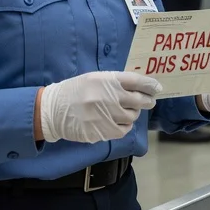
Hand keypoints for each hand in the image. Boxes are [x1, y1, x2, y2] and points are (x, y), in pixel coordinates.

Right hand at [40, 72, 158, 143]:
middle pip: (139, 100)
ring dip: (133, 113)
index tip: (157, 87)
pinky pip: (123, 130)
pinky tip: (119, 121)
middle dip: (147, 100)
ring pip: (132, 116)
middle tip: (149, 101)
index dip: (150, 85)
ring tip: (126, 110)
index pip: (137, 81)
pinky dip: (125, 125)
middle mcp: (107, 97)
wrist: (53, 110)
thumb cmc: (76, 91)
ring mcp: (105, 116)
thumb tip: (141, 86)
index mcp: (106, 80)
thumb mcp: (94, 78)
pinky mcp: (101, 131)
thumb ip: (116, 81)